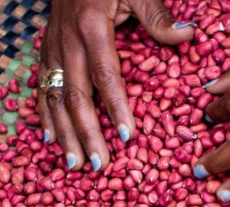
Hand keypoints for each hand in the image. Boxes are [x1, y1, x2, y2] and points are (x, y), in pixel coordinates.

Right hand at [38, 0, 194, 170]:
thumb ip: (158, 16)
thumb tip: (188, 36)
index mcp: (91, 27)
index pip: (105, 75)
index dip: (116, 108)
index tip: (128, 137)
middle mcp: (66, 41)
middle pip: (74, 95)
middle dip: (87, 134)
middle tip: (99, 166)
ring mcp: (51, 47)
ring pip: (53, 97)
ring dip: (64, 134)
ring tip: (75, 164)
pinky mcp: (44, 50)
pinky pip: (40, 87)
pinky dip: (44, 115)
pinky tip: (50, 139)